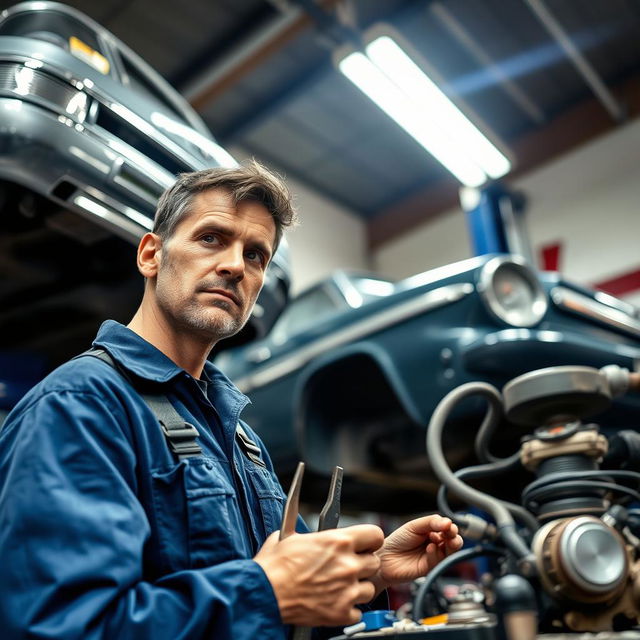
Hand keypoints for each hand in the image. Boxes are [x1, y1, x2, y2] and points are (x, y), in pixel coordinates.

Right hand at [254, 524, 383, 626]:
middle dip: (362, 564)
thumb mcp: (290, 534)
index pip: (375, 535)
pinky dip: (348, 609)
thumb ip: (307, 531)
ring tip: (339, 586)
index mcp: (338, 541)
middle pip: (374, 562)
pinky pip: (357, 611)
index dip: (370, 540)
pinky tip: (334, 601)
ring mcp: (346, 591)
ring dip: (357, 587)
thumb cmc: (274, 565)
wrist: (265, 593)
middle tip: (347, 566)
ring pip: (369, 588)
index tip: (366, 544)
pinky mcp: (341, 613)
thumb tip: (301, 524)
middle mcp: (347, 565)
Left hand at [372, 515, 462, 592]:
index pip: (447, 528)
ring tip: (444, 539)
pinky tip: (429, 548)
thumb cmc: (398, 540)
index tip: (449, 525)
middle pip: (453, 540)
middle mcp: (435, 543)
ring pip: (450, 551)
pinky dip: (436, 553)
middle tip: (450, 532)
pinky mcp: (431, 567)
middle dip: (454, 536)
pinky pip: (439, 560)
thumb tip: (448, 521)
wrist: (385, 557)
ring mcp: (434, 555)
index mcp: (432, 531)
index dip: (450, 526)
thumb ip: (431, 522)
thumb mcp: (414, 526)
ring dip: (450, 545)